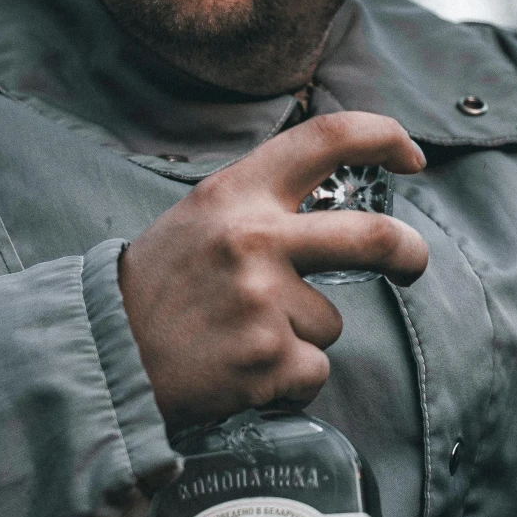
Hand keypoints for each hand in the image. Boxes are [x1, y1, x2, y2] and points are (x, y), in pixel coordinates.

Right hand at [119, 113, 427, 428]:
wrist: (103, 356)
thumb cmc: (157, 288)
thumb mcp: (199, 219)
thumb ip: (259, 206)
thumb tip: (335, 208)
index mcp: (236, 194)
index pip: (326, 138)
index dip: (383, 137)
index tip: (410, 154)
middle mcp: (255, 240)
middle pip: (375, 237)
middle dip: (410, 254)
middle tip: (412, 265)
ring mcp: (264, 302)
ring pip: (330, 321)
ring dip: (301, 336)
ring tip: (241, 338)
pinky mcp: (268, 359)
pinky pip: (313, 370)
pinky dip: (287, 379)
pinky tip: (240, 370)